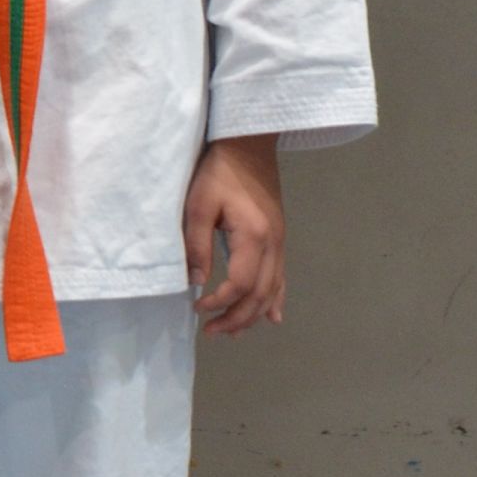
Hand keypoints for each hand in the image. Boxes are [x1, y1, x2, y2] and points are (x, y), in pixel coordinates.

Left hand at [184, 133, 284, 336]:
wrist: (248, 145)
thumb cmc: (219, 172)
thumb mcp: (198, 206)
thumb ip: (196, 245)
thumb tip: (194, 282)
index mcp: (254, 237)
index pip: (241, 285)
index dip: (219, 302)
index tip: (196, 308)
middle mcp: (274, 244)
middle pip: (261, 295)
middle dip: (237, 318)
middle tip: (211, 332)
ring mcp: (280, 242)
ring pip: (273, 290)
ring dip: (253, 314)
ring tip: (233, 332)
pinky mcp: (279, 238)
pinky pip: (281, 277)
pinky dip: (276, 299)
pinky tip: (273, 317)